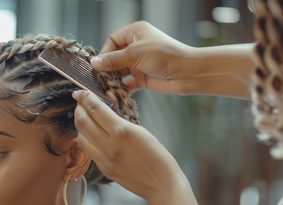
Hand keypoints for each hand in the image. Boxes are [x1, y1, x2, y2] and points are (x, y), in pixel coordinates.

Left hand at [72, 90, 184, 201]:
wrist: (161, 184)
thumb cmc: (158, 156)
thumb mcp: (141, 131)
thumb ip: (120, 122)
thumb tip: (105, 112)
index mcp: (121, 131)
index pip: (94, 108)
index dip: (84, 97)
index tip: (80, 92)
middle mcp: (109, 145)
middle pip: (82, 122)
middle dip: (78, 109)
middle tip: (80, 104)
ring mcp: (105, 159)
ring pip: (80, 138)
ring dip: (80, 127)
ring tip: (86, 121)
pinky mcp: (104, 170)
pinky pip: (90, 152)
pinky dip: (89, 141)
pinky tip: (95, 138)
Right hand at [93, 21, 254, 99]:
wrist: (187, 73)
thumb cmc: (165, 56)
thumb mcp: (135, 54)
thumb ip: (113, 59)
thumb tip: (95, 63)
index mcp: (135, 32)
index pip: (112, 40)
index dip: (105, 51)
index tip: (99, 64)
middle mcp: (137, 46)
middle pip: (114, 56)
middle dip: (107, 67)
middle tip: (99, 78)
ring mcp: (140, 63)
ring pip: (120, 71)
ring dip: (113, 79)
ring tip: (106, 87)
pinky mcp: (144, 78)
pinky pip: (128, 83)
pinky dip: (122, 88)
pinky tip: (116, 93)